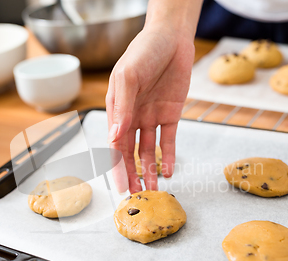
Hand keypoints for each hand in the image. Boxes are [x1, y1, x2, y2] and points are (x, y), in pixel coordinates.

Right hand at [106, 25, 195, 192]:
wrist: (172, 37)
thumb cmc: (143, 51)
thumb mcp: (128, 77)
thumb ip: (123, 107)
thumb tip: (115, 137)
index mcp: (117, 110)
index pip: (115, 145)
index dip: (117, 168)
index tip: (120, 188)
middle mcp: (132, 117)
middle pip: (131, 153)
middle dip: (133, 175)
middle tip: (137, 197)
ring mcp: (151, 117)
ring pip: (149, 151)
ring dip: (150, 170)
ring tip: (154, 190)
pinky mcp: (171, 115)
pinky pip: (169, 140)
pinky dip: (169, 156)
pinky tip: (168, 171)